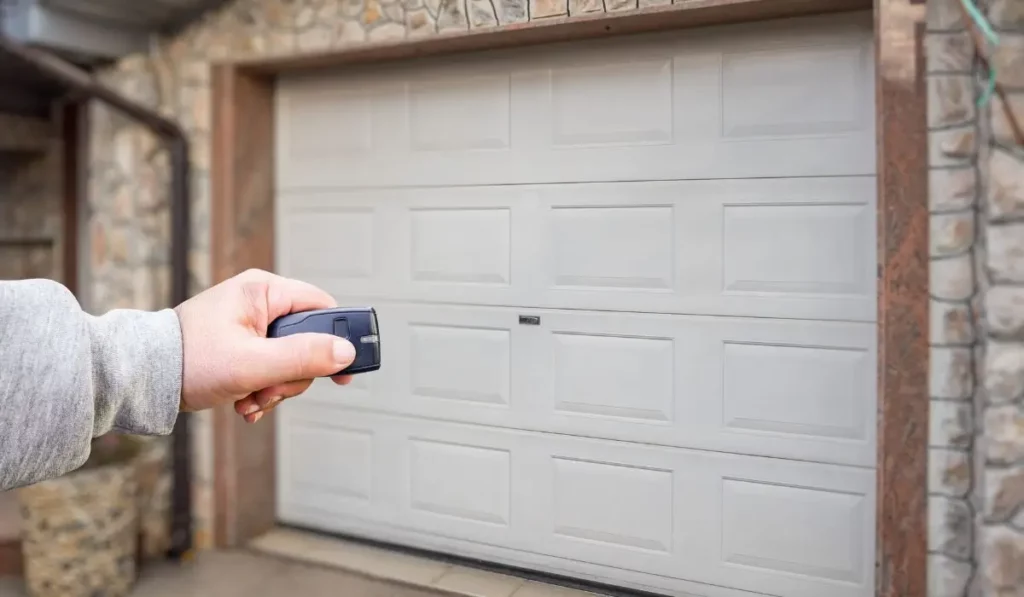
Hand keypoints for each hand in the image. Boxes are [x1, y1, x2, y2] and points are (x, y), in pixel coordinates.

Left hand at [174, 268, 353, 422]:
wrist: (142, 379)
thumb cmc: (187, 360)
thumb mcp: (253, 363)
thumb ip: (303, 357)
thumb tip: (346, 352)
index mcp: (263, 291)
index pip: (322, 307)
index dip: (337, 339)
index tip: (342, 372)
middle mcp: (259, 302)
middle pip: (307, 340)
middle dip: (294, 375)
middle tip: (271, 390)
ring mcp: (250, 324)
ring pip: (290, 360)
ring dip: (276, 387)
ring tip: (251, 398)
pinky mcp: (242, 344)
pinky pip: (271, 367)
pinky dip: (263, 389)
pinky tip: (245, 401)